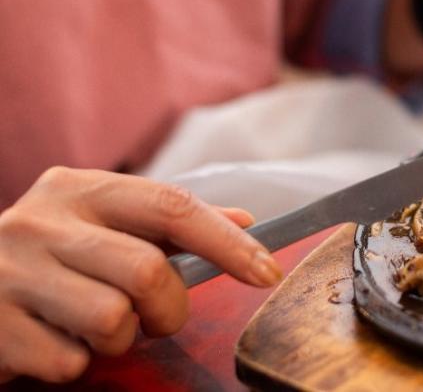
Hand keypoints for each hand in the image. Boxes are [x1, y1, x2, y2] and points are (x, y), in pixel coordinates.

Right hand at [0, 167, 282, 382]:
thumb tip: (244, 219)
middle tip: (156, 317)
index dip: (227, 243)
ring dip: (119, 337)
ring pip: (110, 318)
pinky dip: (76, 363)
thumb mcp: (101, 226)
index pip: (172, 207)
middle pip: (146, 270)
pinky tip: (54, 341)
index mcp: (80, 189)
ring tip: (94, 327)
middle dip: (168, 308)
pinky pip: (69, 360)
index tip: (267, 273)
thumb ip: (170, 225)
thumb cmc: (49, 259)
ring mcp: (9, 272)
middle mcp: (41, 221)